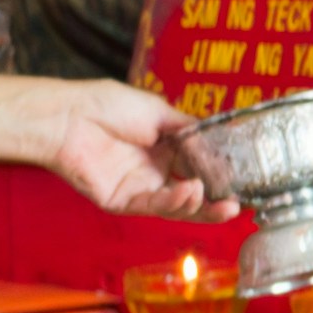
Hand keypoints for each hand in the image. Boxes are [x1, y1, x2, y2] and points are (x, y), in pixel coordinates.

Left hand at [26, 77, 228, 218]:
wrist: (70, 117)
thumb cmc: (108, 105)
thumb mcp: (159, 111)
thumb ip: (188, 129)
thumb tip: (216, 139)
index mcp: (165, 148)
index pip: (200, 166)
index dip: (220, 174)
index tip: (242, 178)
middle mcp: (155, 171)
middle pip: (192, 193)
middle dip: (216, 202)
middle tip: (237, 205)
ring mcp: (140, 188)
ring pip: (177, 206)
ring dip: (199, 206)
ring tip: (218, 200)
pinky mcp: (124, 201)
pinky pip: (154, 206)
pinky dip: (175, 203)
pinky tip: (190, 193)